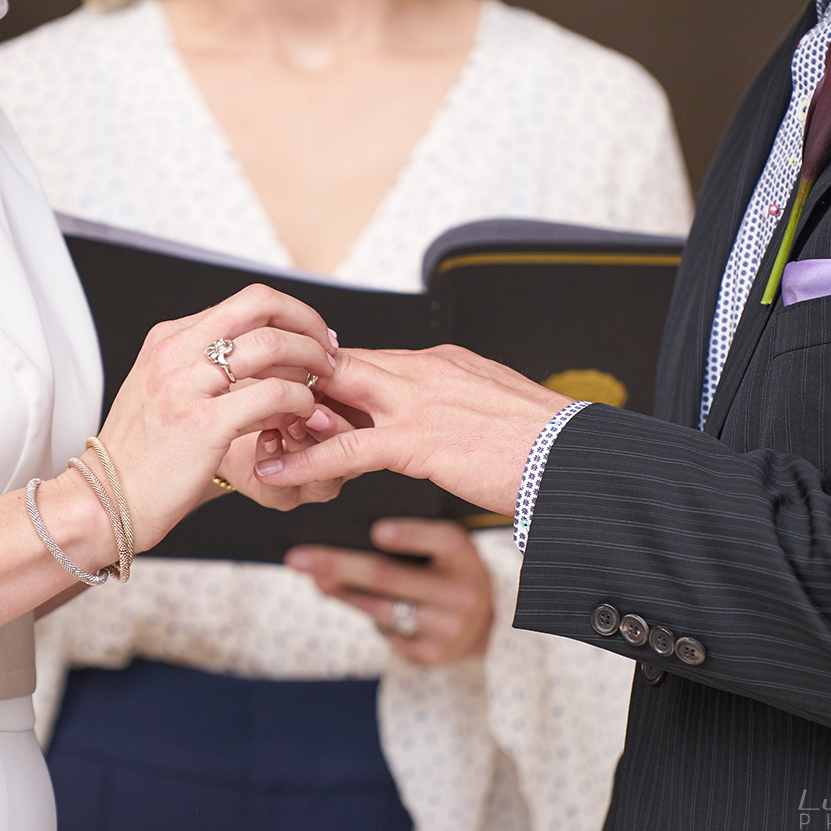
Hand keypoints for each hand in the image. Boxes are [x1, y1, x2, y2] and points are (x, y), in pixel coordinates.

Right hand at [92, 284, 339, 551]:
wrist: (104, 502)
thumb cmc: (144, 459)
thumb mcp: (166, 395)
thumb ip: (207, 372)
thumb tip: (269, 364)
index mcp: (168, 339)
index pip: (247, 301)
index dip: (292, 314)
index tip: (315, 338)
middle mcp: (173, 351)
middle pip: (261, 305)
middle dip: (308, 323)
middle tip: (330, 353)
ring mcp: (185, 384)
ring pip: (272, 345)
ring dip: (311, 361)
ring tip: (323, 386)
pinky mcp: (202, 422)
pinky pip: (272, 393)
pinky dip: (300, 400)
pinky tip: (303, 415)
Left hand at [253, 346, 570, 513]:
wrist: (579, 459)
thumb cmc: (543, 445)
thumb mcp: (490, 410)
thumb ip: (451, 407)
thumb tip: (435, 422)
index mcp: (439, 362)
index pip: (364, 358)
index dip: (323, 377)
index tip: (292, 394)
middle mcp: (423, 370)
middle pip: (337, 364)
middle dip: (294, 385)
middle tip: (255, 406)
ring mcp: (419, 401)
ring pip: (332, 396)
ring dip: (287, 418)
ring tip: (251, 439)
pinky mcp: (419, 440)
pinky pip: (346, 446)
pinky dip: (306, 459)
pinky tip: (276, 472)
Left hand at [285, 518, 494, 665]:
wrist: (484, 625)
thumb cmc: (449, 572)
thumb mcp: (446, 551)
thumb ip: (414, 541)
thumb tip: (347, 538)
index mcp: (466, 558)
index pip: (441, 541)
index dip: (411, 536)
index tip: (377, 531)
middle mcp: (462, 594)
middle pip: (388, 578)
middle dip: (337, 565)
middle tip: (297, 558)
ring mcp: (447, 630)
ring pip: (377, 608)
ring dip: (339, 592)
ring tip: (313, 577)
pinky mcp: (430, 656)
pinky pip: (385, 633)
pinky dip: (363, 613)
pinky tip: (348, 598)